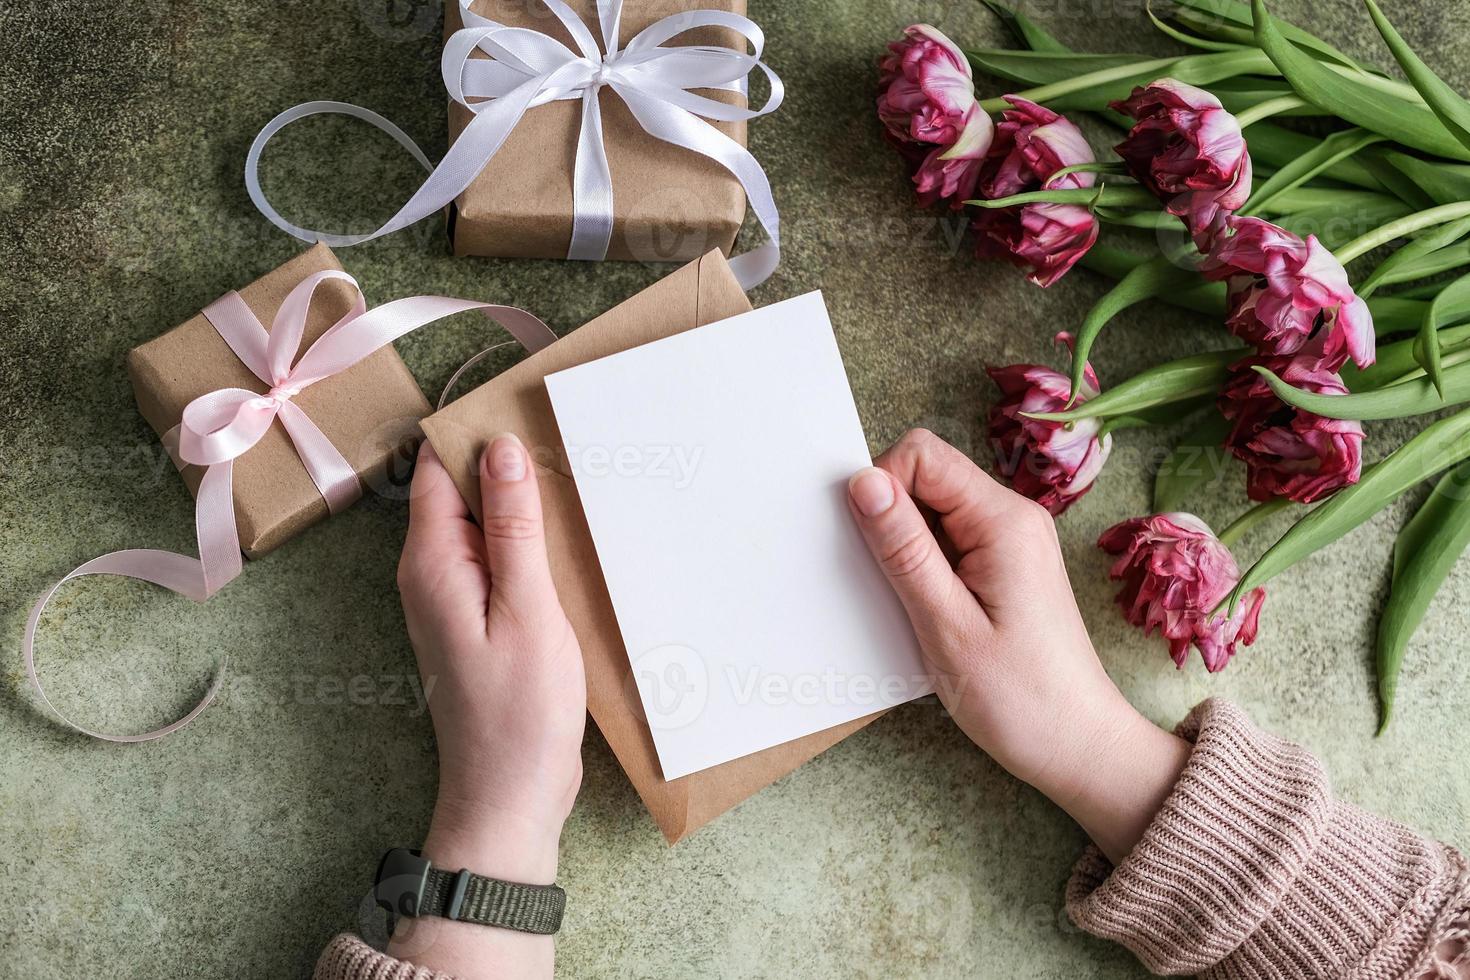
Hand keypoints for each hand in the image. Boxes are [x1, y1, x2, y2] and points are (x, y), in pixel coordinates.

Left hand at [392, 434, 584, 975]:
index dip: (478, 431)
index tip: (527, 404)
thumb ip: (513, 529)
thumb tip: (499, 448)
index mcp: (432, 563)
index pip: (440, 469)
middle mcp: (432, 573)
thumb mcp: (527, 611)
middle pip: (463, 492)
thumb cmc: (519, 713)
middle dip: (507, 463)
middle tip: (568, 438)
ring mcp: (455, 598)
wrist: (509, 797)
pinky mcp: (481, 619)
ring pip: (485, 525)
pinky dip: (530, 544)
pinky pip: (499, 559)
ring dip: (524, 505)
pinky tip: (571, 541)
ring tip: (579, 480)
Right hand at [846, 429, 1187, 862]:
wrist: (1077, 746)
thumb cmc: (1019, 698)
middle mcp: (1012, 517)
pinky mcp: (1004, 565)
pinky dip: (923, 568)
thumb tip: (863, 481)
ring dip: (905, 549)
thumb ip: (903, 549)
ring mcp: (1010, 541)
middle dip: (891, 520)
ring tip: (916, 607)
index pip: (922, 454)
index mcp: (1004, 520)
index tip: (874, 547)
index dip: (882, 487)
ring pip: (932, 511)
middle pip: (926, 477)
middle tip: (893, 586)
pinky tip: (928, 612)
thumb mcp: (945, 625)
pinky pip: (947, 541)